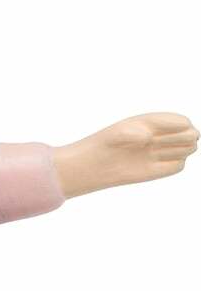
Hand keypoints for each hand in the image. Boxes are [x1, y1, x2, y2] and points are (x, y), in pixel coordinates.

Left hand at [53, 113, 197, 199]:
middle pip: (192, 135)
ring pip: (189, 149)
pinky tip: (155, 164)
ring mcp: (164, 152)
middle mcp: (164, 136)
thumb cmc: (108, 144)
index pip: (183, 122)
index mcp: (156, 121)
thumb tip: (146, 139)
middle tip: (156, 143)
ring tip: (154, 153)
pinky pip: (179, 166)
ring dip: (178, 151)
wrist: (98, 163)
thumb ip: (133, 132)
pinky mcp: (161, 169)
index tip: (159, 133)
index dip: (179, 127)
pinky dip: (174, 164)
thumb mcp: (119, 134)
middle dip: (180, 139)